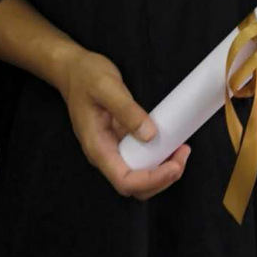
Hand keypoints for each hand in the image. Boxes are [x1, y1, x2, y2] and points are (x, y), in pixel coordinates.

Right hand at [59, 47, 190, 199]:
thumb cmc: (85, 76)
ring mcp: (113, 148)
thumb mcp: (106, 87)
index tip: (173, 166)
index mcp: (97, 146)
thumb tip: (149, 135)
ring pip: (139, 175)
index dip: (150, 180)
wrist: (73, 70)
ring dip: (162, 171)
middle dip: (161, 178)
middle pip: (134, 186)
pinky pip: (140, 158)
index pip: (124, 180)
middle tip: (182, 157)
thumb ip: (127, 111)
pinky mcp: (121, 140)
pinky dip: (158, 157)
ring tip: (181, 151)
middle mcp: (104, 153)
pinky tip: (171, 143)